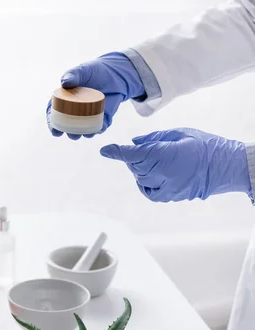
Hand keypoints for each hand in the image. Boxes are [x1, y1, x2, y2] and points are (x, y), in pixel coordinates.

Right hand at [46, 52, 144, 139]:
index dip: (52, 123)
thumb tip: (64, 82)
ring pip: (84, 129)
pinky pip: (100, 126)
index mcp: (66, 100)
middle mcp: (76, 111)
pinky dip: (99, 129)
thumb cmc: (95, 71)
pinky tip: (98, 129)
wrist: (115, 72)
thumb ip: (73, 75)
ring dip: (82, 134)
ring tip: (82, 134)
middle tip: (69, 134)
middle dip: (67, 132)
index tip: (54, 130)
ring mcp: (89, 115)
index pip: (55, 113)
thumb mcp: (83, 71)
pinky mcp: (102, 117)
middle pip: (68, 125)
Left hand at [100, 128, 250, 201]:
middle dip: (135, 157)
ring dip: (141, 169)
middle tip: (149, 150)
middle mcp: (162, 173)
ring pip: (140, 178)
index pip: (133, 154)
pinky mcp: (170, 197)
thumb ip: (153, 139)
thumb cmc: (204, 145)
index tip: (105, 150)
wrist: (224, 166)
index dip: (117, 152)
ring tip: (158, 160)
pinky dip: (145, 183)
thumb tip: (134, 142)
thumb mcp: (178, 133)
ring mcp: (166, 187)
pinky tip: (152, 176)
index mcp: (164, 154)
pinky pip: (149, 191)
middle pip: (135, 166)